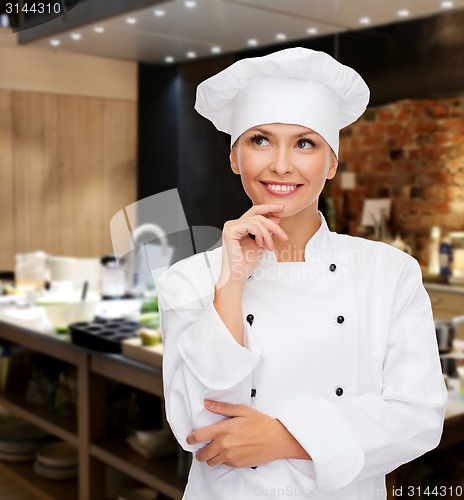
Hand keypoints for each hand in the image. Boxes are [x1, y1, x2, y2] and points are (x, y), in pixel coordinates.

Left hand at [186, 400, 310, 467]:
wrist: (277, 439)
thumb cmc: (261, 423)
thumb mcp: (242, 410)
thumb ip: (222, 408)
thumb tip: (207, 404)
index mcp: (223, 430)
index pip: (198, 437)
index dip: (191, 438)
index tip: (190, 437)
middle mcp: (224, 445)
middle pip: (202, 454)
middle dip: (199, 451)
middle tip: (201, 446)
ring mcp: (230, 457)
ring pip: (211, 462)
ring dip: (209, 457)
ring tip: (214, 449)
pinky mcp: (237, 465)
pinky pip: (223, 465)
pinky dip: (222, 460)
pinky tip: (228, 452)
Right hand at [218, 204, 287, 286]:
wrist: (239, 275)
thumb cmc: (247, 263)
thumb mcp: (262, 243)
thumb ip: (267, 230)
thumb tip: (276, 217)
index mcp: (239, 226)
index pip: (255, 212)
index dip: (268, 208)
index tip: (282, 208)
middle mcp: (233, 224)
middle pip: (257, 215)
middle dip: (273, 224)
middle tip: (283, 236)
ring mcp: (230, 226)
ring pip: (256, 221)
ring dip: (268, 234)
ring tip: (270, 247)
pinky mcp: (229, 230)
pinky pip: (250, 225)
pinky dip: (260, 234)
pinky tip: (260, 245)